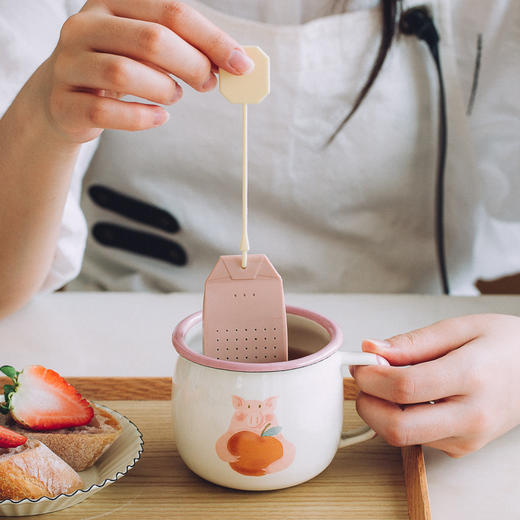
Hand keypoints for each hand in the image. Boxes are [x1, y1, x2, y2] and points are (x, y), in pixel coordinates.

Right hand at [40, 0, 253, 142]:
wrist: (64, 96)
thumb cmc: (117, 68)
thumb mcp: (146, 49)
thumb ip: (185, 48)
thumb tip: (235, 62)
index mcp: (112, 2)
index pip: (172, 12)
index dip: (212, 40)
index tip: (241, 64)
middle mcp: (86, 26)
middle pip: (151, 39)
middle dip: (192, 65)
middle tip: (208, 83)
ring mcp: (69, 63)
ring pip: (125, 73)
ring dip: (164, 90)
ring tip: (174, 95)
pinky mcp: (63, 101)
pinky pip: (105, 111)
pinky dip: (141, 118)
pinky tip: (158, 117)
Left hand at [351, 314, 519, 456]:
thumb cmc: (504, 345)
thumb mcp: (460, 328)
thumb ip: (412, 342)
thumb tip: (371, 348)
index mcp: (472, 377)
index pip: (406, 387)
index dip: (372, 376)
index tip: (361, 362)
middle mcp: (471, 416)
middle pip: (398, 427)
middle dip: (367, 403)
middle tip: (364, 378)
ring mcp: (467, 438)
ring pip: (401, 437)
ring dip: (379, 411)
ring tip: (385, 382)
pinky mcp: (461, 448)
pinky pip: (415, 439)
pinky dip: (397, 418)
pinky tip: (405, 396)